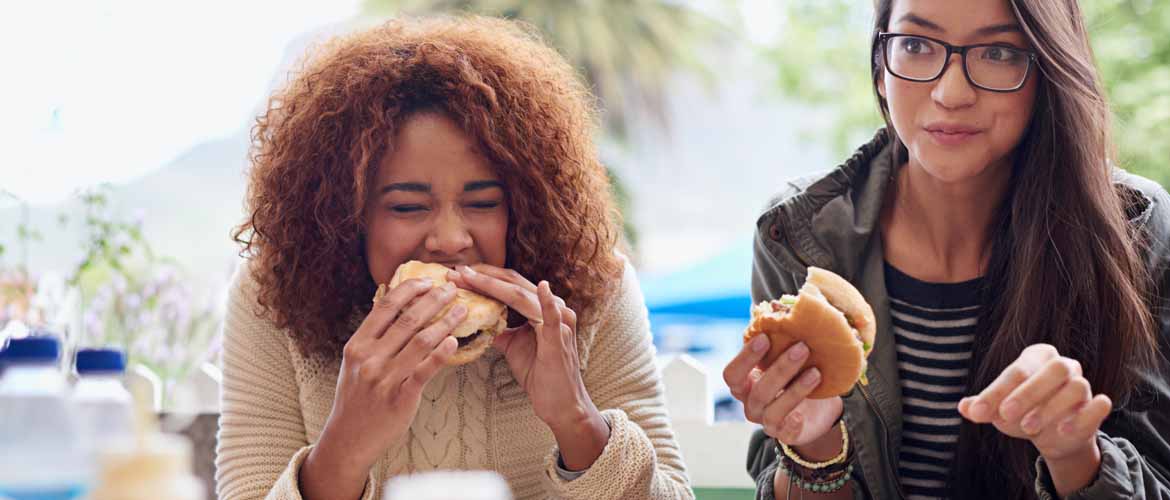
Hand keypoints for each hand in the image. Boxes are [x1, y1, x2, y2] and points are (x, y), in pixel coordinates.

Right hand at [312, 279, 464, 473]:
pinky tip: (454, 342)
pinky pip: (425, 371)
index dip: (409, 289)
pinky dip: (441, 354)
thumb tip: (391, 305)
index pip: (385, 307)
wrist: (348, 438)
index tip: (428, 280)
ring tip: (461, 311)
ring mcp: (385, 378)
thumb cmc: (355, 397)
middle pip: (407, 320)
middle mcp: (369, 358)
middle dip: (433, 300)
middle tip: (452, 289)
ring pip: (421, 342)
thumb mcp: (353, 362)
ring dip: (445, 322)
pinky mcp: (401, 397)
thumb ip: (372, 337)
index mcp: (357, 345)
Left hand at [447, 265, 606, 468]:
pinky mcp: (561, 338)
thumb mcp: (513, 346)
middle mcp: (554, 308)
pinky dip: (548, 301)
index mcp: (542, 308)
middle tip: (457, 271)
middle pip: (514, 284)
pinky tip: (542, 287)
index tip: (459, 274)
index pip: (510, 285)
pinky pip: (553, 317)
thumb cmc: (540, 375)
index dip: (485, 278)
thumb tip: (476, 319)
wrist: (560, 404)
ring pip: (521, 296)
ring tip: (469, 278)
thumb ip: (500, 329)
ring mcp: (559, 322)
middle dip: (483, 277)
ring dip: (492, 285)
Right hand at [723, 334, 842, 455]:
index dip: (745, 358)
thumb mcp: (785, 358)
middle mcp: (750, 404)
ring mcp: (766, 421)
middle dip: (780, 369)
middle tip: (802, 347)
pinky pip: (786, 433)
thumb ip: (778, 340)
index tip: (765, 338)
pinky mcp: (785, 435)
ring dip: (795, 390)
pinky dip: (793, 422)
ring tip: (816, 372)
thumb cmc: (794, 376)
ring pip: (773, 410)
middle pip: (758, 391)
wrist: (816, 410)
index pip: (732, 374)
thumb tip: (778, 307)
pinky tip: (803, 412)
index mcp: (744, 384)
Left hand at [958, 343, 1108, 494]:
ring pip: (1076, 386)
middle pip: (1053, 369)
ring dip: (1051, 407)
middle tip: (1006, 415)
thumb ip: (982, 407)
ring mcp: (1083, 385)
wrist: (1052, 436)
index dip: (995, 392)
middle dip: (1028, 393)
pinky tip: (1062, 430)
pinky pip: (1100, 405)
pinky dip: (1084, 415)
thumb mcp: (999, 410)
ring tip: (1028, 428)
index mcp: (1035, 358)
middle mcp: (1063, 366)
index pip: (1016, 371)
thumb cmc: (1021, 413)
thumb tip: (964, 407)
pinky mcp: (1096, 406)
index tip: (978, 412)